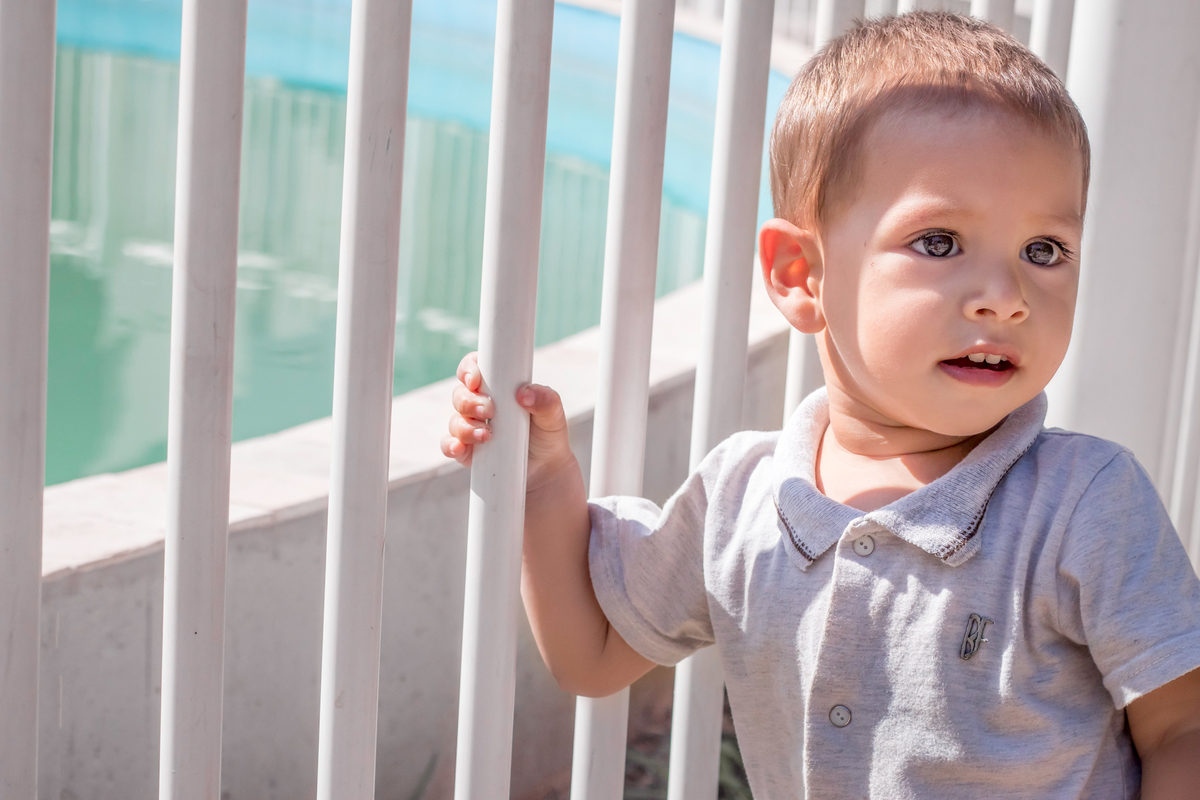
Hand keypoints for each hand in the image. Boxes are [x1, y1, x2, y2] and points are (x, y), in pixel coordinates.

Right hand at [440, 352, 573, 489]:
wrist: (546, 468)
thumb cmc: (547, 434)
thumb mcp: (553, 415)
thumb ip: (546, 400)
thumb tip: (523, 394)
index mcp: (497, 388)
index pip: (475, 369)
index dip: (469, 369)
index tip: (476, 379)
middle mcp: (479, 405)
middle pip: (460, 394)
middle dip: (470, 401)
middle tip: (489, 411)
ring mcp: (471, 428)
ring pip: (455, 420)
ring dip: (465, 426)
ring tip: (487, 435)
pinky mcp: (467, 451)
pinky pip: (449, 446)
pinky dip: (451, 446)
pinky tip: (460, 448)